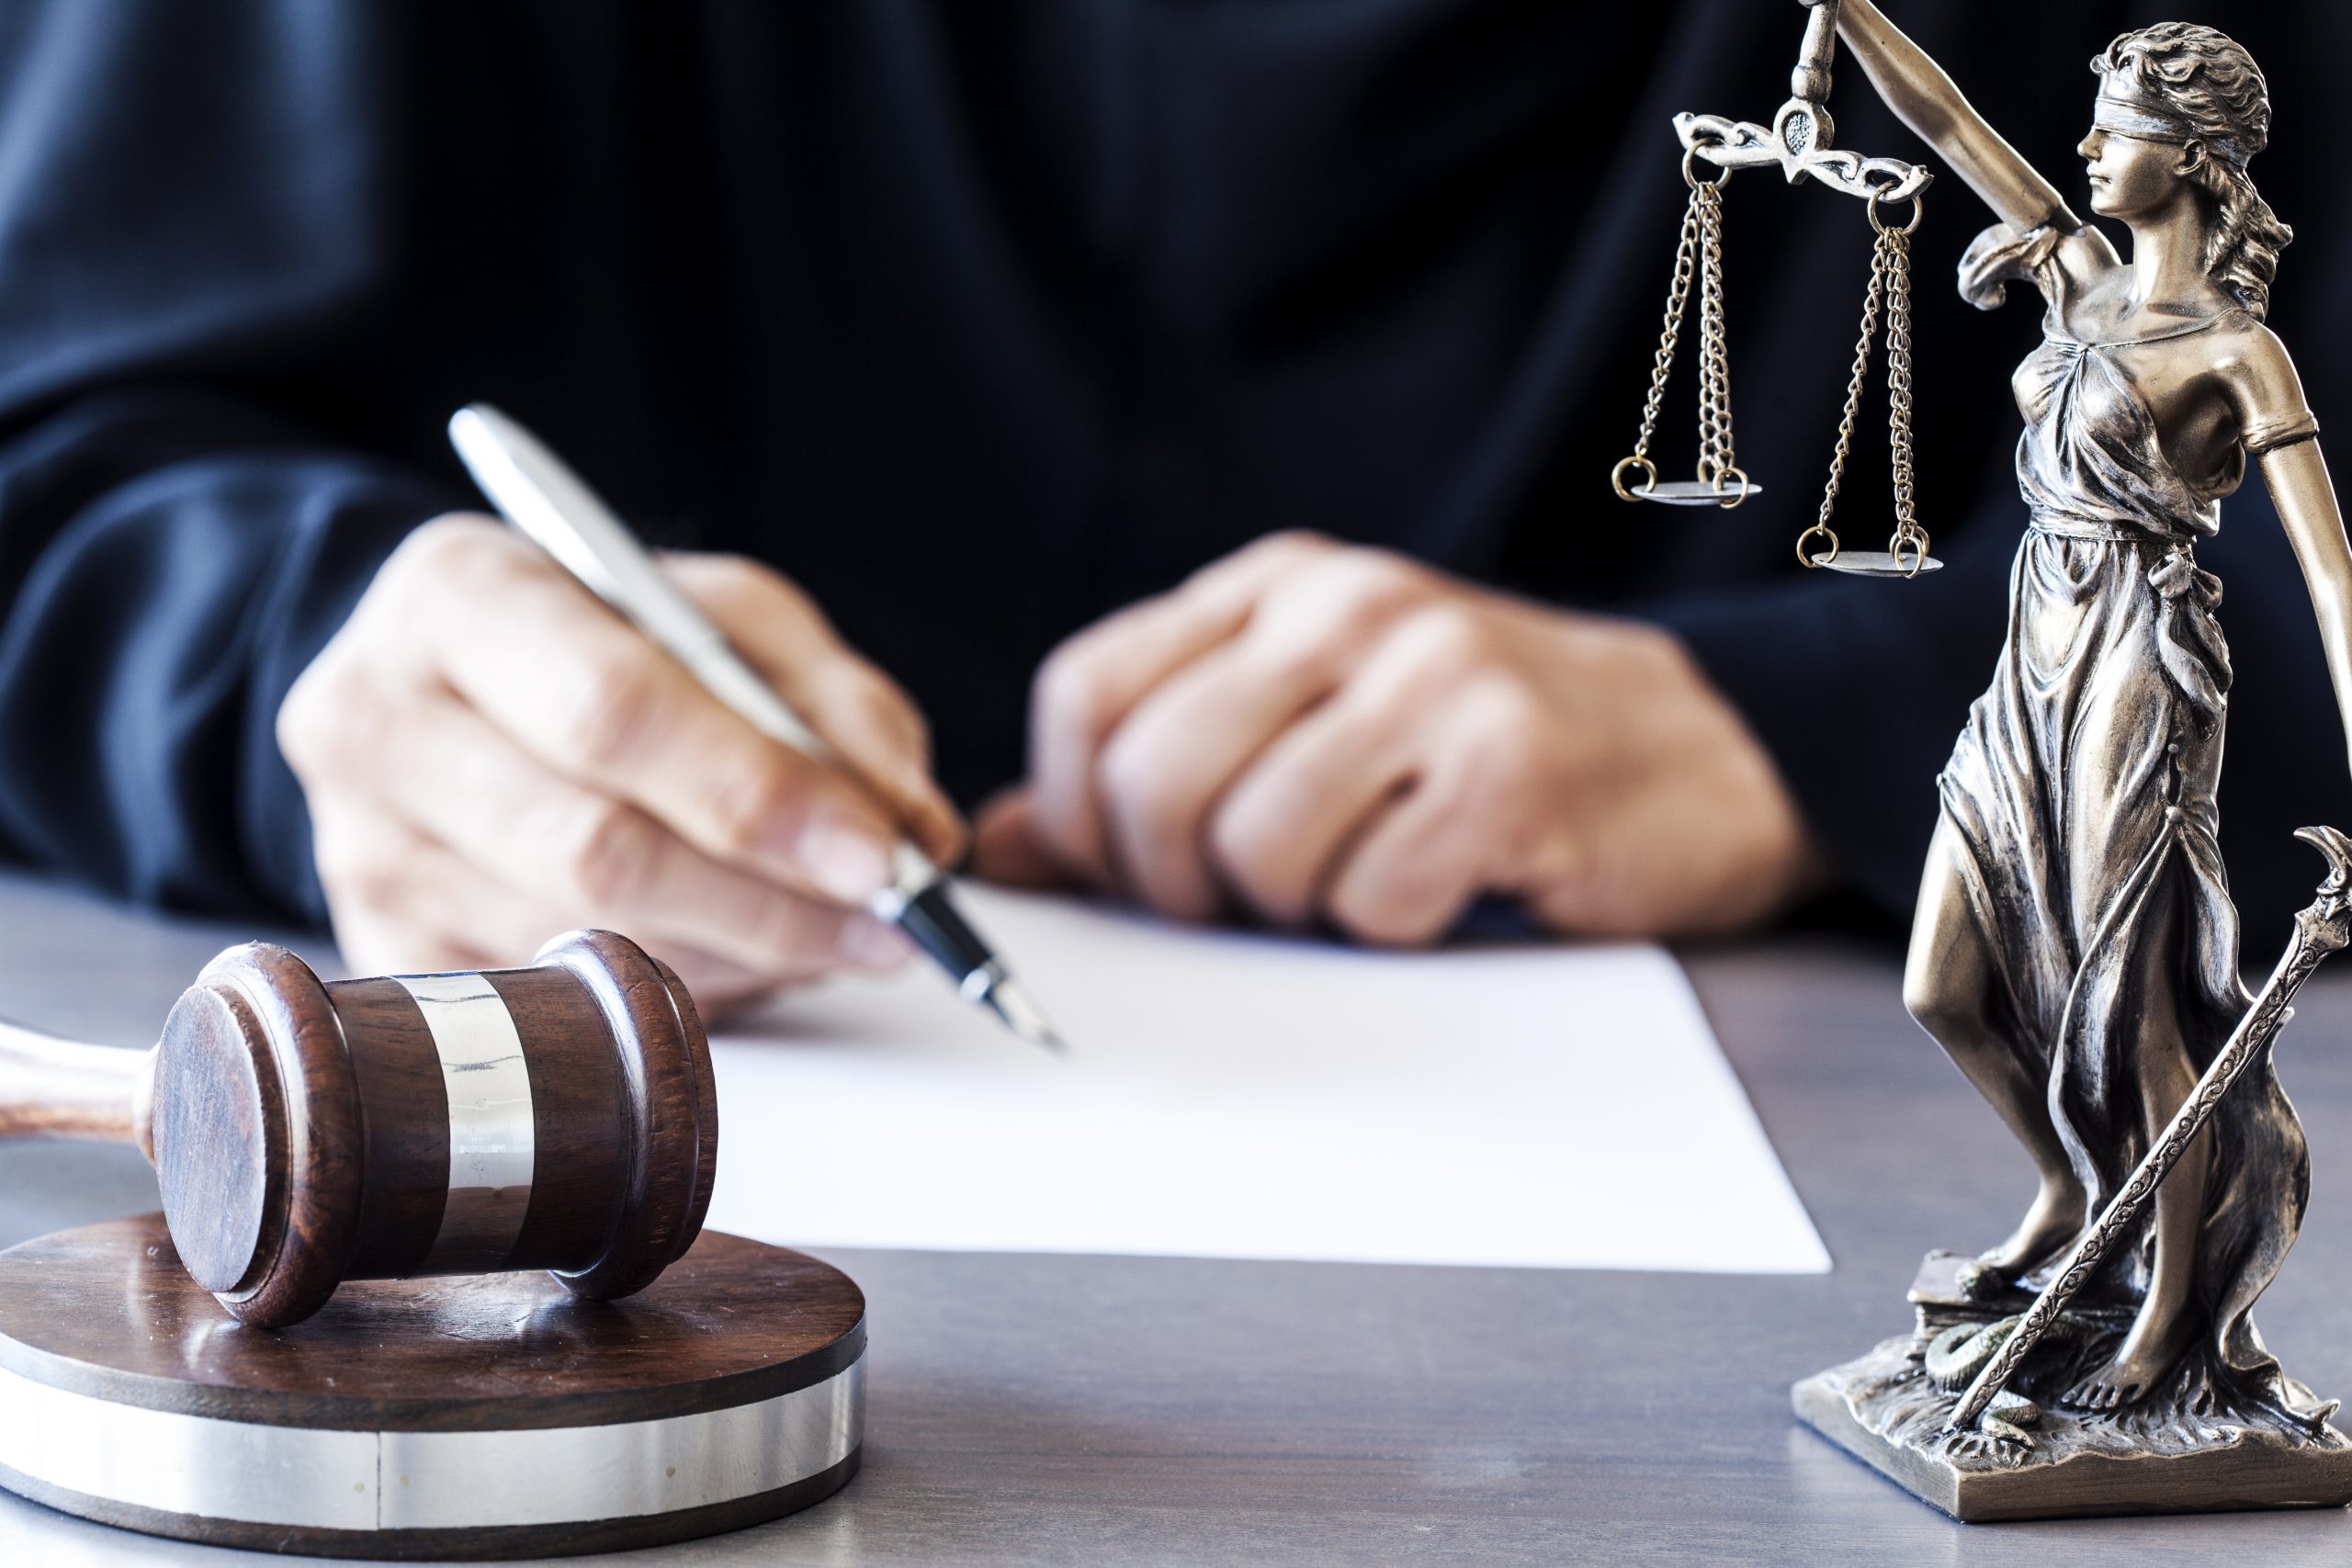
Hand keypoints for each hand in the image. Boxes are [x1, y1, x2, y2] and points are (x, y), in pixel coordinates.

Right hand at [279, 514, 962, 1010]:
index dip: (756, 794)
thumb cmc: (604, 636)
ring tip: (835, 933)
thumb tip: (911, 832)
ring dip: (746, 957)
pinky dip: (684, 993)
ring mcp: (365, 851)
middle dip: (772, 902)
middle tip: (890, 923)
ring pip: (588, 945)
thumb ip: (831, 704)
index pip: (613, 713)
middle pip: (598, 852)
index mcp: (457, 596)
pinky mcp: (383, 950)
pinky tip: (742, 955)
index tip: (875, 853)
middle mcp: (377, 723)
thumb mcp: (728, 618)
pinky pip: (562, 1010)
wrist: (449, 683)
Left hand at [974, 532, 1824, 941]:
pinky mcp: (1508, 769)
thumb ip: (1158, 765)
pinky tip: (1448, 885)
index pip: (1087, 692)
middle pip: (1150, 783)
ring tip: (1364, 877)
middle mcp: (1344, 608)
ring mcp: (1431, 678)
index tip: (1128, 873)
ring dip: (1293, 911)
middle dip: (1172, 888)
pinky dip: (1391, 928)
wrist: (1714, 748)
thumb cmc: (1486, 749)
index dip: (1074, 814)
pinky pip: (1369, 901)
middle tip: (1245, 905)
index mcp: (1278, 584)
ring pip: (1253, 850)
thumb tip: (998, 850)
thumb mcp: (1311, 719)